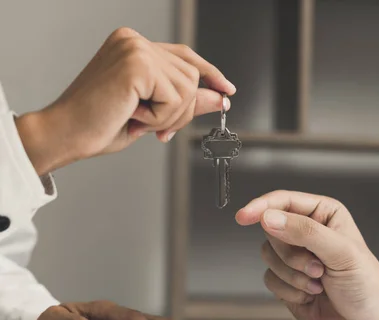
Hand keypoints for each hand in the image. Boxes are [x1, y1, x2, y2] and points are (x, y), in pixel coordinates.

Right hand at [16, 27, 234, 175]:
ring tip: (139, 119)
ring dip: (170, 116)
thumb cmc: (99, 124)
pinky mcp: (137, 64)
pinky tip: (134, 116)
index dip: (209, 74)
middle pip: (191, 74)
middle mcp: (133, 40)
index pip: (185, 55)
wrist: (67, 134)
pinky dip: (160, 117)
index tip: (227, 90)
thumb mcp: (153, 112)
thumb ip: (186, 101)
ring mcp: (135, 48)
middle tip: (158, 128)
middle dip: (182, 110)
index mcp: (132, 46)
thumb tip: (221, 97)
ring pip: (187, 87)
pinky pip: (175, 97)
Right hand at [236, 190, 378, 319]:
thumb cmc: (368, 286)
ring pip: (268, 256)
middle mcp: (308, 232)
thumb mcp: (342, 253)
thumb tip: (270, 218)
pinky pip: (269, 279)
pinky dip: (289, 290)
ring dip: (292, 274)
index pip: (284, 201)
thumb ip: (305, 231)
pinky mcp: (288, 280)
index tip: (244, 217)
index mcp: (324, 214)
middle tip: (317, 267)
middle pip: (272, 230)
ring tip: (319, 281)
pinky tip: (311, 293)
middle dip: (291, 254)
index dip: (262, 207)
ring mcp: (296, 257)